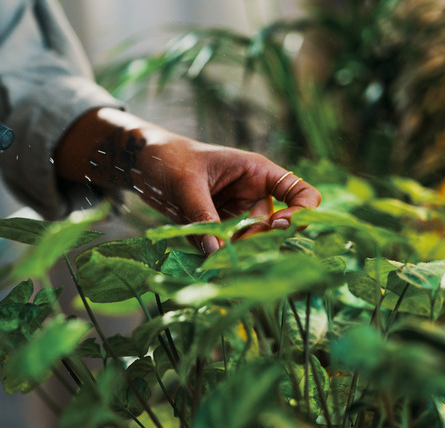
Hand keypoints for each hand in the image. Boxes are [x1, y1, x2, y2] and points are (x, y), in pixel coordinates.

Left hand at [132, 134, 320, 253]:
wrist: (142, 163)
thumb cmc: (169, 158)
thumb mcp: (186, 183)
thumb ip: (202, 214)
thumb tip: (216, 251)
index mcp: (256, 173)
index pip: (299, 191)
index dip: (301, 211)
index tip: (281, 226)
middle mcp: (251, 196)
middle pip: (271, 227)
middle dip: (254, 241)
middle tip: (231, 249)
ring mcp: (235, 214)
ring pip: (245, 242)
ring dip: (230, 251)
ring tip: (209, 252)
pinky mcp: (216, 229)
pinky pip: (220, 247)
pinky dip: (210, 251)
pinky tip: (194, 247)